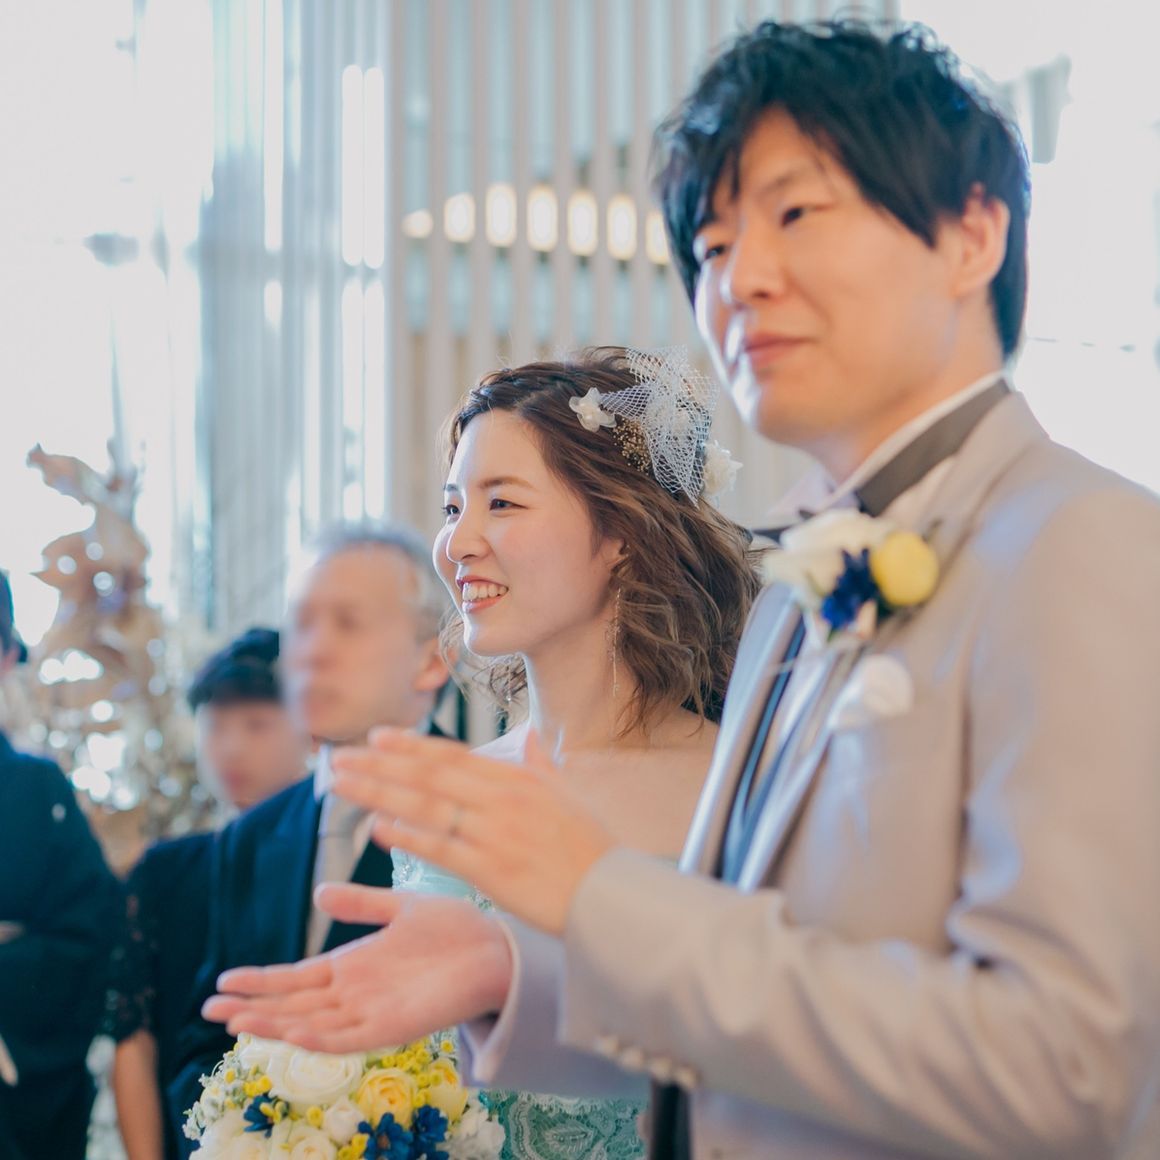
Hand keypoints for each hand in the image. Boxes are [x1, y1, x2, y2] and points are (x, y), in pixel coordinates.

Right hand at [202, 884, 511, 1052]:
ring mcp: (372, 1011)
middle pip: (294, 1004)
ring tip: (236, 1021)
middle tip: (209, 1009)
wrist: (497, 948)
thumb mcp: (399, 910)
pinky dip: (321, 1038)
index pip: (297, 978)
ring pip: (312, 1024)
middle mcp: (356, 993)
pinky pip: (351, 1038)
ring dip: (276, 1024)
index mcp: (354, 965)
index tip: (223, 980)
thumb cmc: (453, 931)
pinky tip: (294, 1032)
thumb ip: (360, 904)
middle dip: (253, 1006)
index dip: (261, 980)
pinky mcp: (394, 1026)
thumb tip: (319, 894)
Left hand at [332, 729, 616, 935]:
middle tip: (339, 758)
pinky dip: (408, 837)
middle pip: (428, 776)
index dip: (410, 745)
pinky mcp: (492, 870)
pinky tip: (378, 828)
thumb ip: (541, 762)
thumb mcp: (567, 794)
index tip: (375, 737)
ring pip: (426, 807)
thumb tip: (531, 734)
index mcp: (518, 777)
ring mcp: (495, 833)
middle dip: (379, 765)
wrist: (609, 895)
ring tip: (343, 786)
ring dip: (379, 794)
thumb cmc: (589, 846)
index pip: (452, 755)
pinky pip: (441, 849)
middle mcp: (502, 799)